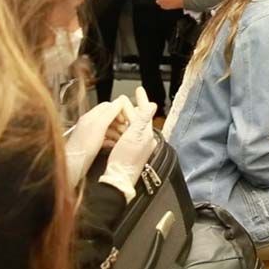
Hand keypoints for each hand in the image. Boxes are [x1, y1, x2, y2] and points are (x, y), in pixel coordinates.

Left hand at [64, 98, 126, 186]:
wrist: (73, 164)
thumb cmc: (83, 148)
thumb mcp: (99, 126)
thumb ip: (110, 113)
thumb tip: (120, 102)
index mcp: (91, 116)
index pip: (109, 105)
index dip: (121, 110)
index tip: (127, 118)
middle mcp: (90, 122)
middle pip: (110, 115)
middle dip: (120, 121)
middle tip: (127, 128)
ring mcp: (90, 133)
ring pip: (108, 126)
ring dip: (117, 131)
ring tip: (123, 137)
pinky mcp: (91, 143)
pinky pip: (105, 137)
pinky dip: (112, 139)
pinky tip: (115, 144)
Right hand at [99, 88, 157, 202]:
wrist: (118, 180)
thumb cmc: (124, 160)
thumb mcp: (134, 136)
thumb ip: (142, 120)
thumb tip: (152, 105)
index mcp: (146, 134)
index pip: (145, 112)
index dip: (142, 99)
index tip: (139, 89)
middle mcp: (145, 139)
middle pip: (138, 119)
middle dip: (130, 108)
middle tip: (123, 99)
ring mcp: (138, 146)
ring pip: (132, 127)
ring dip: (125, 118)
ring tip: (117, 111)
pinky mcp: (131, 152)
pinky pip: (127, 136)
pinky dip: (122, 129)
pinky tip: (116, 127)